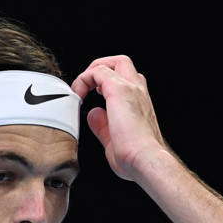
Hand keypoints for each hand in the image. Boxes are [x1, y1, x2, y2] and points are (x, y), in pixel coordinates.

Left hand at [71, 55, 171, 183]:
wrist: (145, 159)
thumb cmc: (135, 157)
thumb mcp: (113, 139)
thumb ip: (103, 125)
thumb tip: (93, 114)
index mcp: (140, 103)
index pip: (127, 81)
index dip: (108, 83)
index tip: (94, 96)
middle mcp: (139, 92)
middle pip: (123, 64)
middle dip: (102, 68)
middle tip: (88, 85)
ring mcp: (131, 89)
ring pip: (114, 62)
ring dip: (93, 71)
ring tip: (81, 88)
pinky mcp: (119, 90)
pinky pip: (97, 72)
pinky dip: (84, 79)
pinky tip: (78, 94)